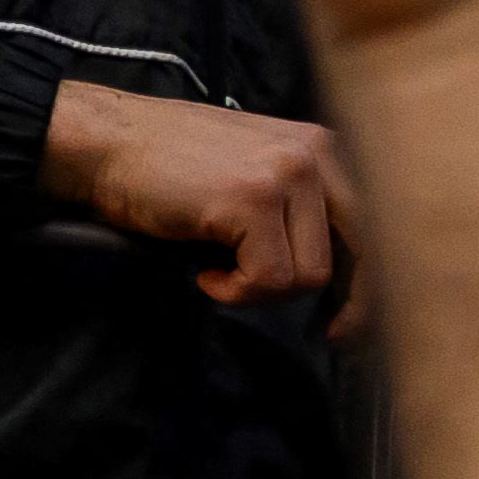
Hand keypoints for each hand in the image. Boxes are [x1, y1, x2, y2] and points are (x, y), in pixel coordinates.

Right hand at [45, 80, 354, 312]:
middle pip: (367, 254)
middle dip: (355, 304)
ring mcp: (285, 174)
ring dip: (264, 289)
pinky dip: (235, 290)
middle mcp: (314, 155)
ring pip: (310, 275)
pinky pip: (269, 280)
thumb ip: (301, 211)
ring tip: (220, 270)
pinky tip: (204, 271)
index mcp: (322, 148)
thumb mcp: (254, 175)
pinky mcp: (251, 200)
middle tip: (332, 334)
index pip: (376, 227)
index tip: (351, 320)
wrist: (102, 144)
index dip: (371, 283)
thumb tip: (343, 279)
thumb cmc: (169, 170)